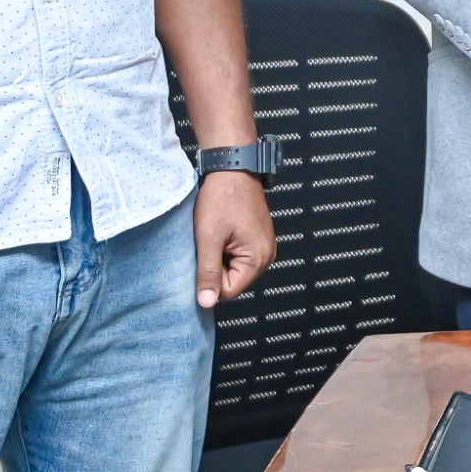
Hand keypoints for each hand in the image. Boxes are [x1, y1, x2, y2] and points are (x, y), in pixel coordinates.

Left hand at [194, 169, 276, 307]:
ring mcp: (265, 247)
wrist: (233, 168)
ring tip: (215, 235)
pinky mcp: (259, 238)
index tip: (202, 256)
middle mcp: (267, 256)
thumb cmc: (221, 198)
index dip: (209, 278)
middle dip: (216, 268)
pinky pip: (239, 257)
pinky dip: (226, 249)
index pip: (228, 292)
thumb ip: (208, 272)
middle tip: (208, 243)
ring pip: (234, 269)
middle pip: (233, 282)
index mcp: (258, 259)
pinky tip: (221, 232)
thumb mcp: (208, 237)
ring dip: (220, 258)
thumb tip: (206, 303)